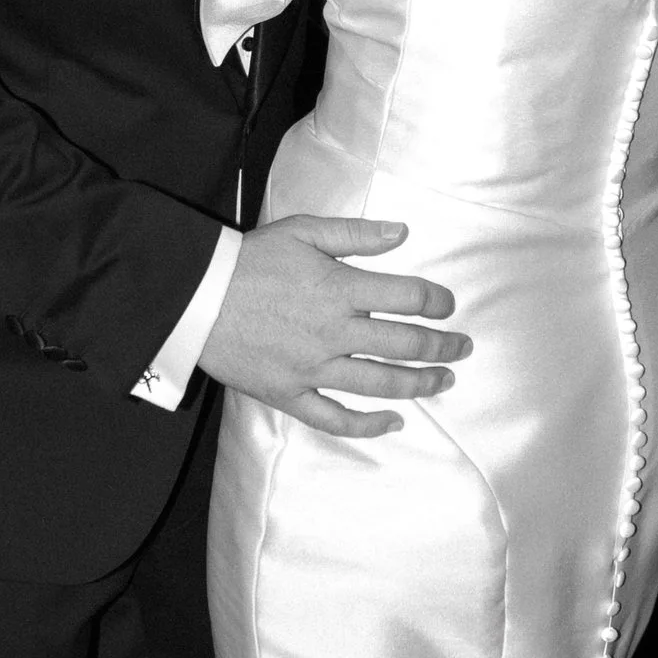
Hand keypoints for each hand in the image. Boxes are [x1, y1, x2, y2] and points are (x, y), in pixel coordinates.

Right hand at [197, 213, 468, 438]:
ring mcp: (313, 368)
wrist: (194, 297)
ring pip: (381, 384)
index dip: (437, 301)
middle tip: (462, 348)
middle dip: (443, 347)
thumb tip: (402, 232)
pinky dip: (368, 425)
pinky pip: (336, 418)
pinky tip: (393, 423)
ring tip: (444, 382)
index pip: (409, 297)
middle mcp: (334, 332)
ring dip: (420, 385)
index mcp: (340, 289)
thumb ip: (355, 234)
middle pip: (405, 345)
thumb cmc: (249, 260)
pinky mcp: (290, 394)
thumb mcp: (302, 231)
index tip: (447, 305)